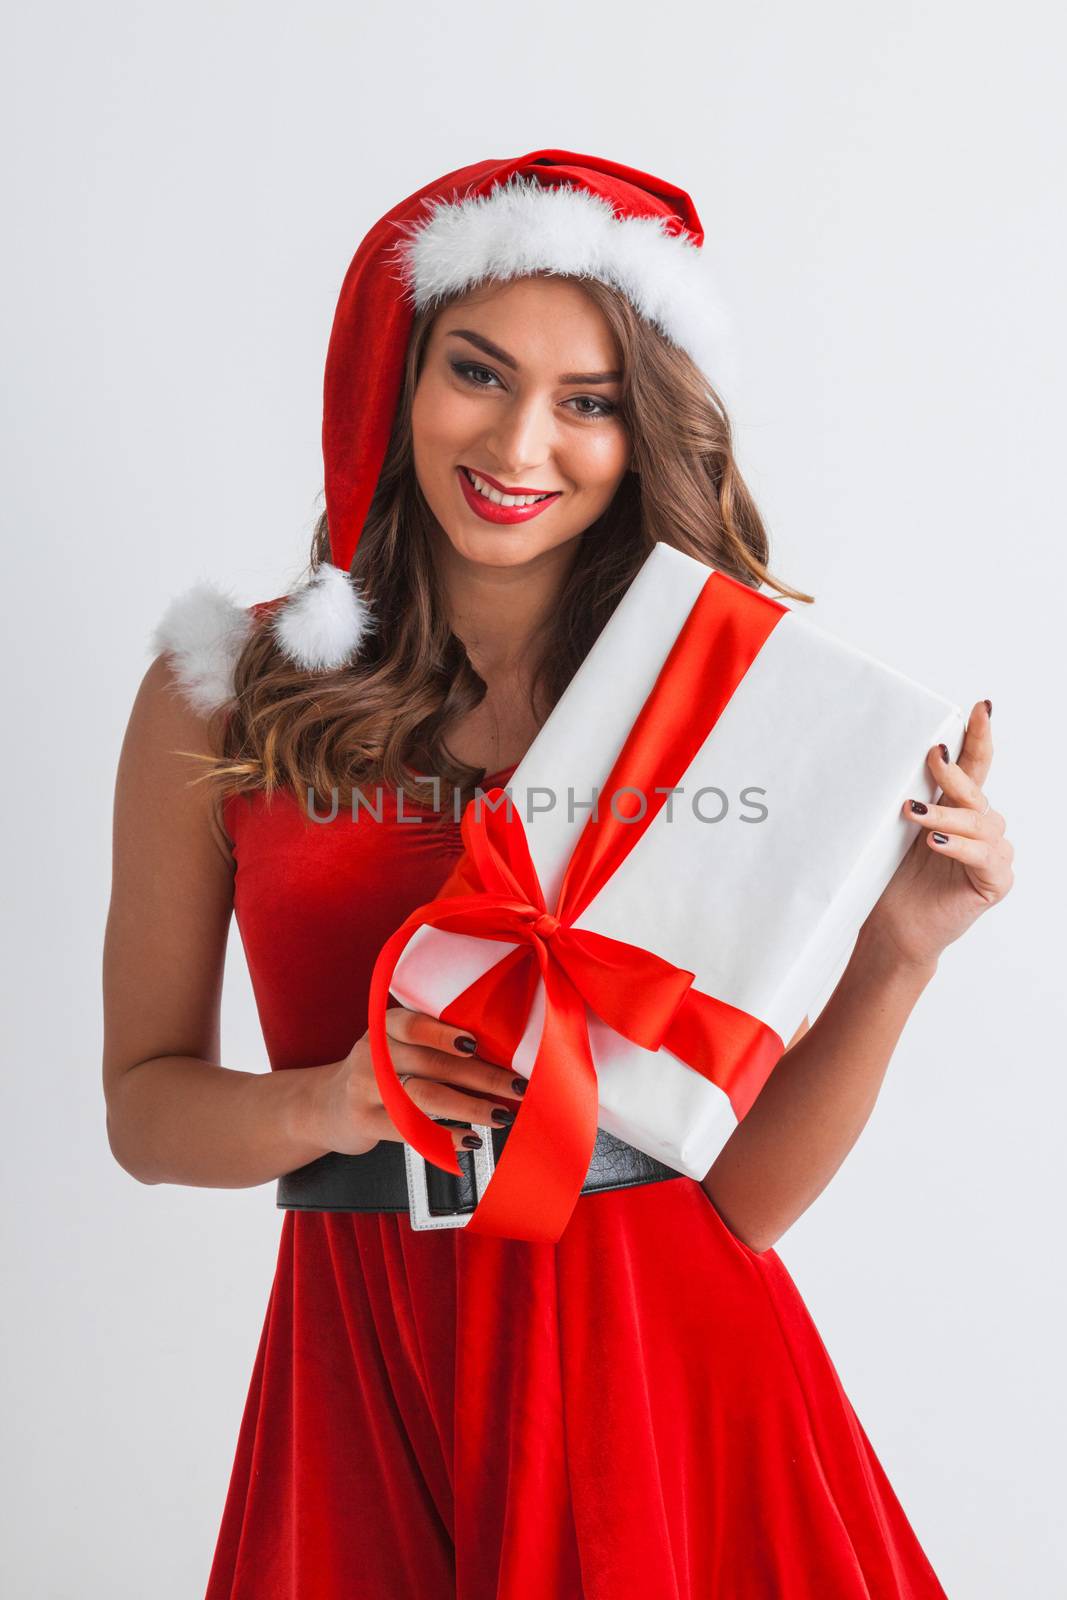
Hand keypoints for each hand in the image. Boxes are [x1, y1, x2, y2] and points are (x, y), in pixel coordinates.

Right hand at [309, 1006, 523, 1157]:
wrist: (323, 1107)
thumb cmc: (375, 1072)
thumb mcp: (391, 1045)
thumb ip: (429, 1043)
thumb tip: (498, 1051)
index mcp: (384, 1027)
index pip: (413, 1024)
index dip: (444, 1033)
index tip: (478, 1044)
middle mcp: (373, 1054)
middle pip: (431, 1063)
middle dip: (481, 1075)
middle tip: (517, 1085)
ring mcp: (366, 1089)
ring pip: (424, 1095)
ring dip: (470, 1106)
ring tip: (501, 1115)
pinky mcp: (365, 1122)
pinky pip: (411, 1129)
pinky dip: (444, 1135)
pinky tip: (469, 1139)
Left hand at [862, 698, 1013, 969]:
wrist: (893, 926)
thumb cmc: (892, 878)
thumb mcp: (895, 828)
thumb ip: (906, 795)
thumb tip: (888, 754)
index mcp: (959, 810)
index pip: (976, 766)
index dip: (980, 738)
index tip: (981, 709)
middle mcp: (981, 828)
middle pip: (977, 792)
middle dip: (955, 772)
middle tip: (933, 757)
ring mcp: (992, 855)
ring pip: (980, 823)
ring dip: (946, 815)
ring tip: (914, 815)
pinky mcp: (994, 882)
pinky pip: (985, 857)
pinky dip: (960, 847)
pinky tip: (936, 843)